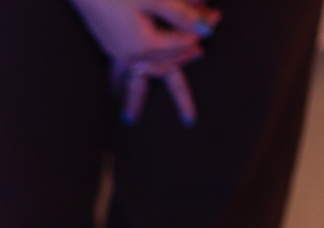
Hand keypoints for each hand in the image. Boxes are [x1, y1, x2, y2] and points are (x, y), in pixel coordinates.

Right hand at [68, 0, 220, 124]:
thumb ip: (183, 15)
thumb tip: (207, 30)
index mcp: (144, 45)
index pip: (179, 45)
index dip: (197, 34)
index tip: (214, 21)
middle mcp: (130, 55)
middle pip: (161, 71)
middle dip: (178, 78)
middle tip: (195, 81)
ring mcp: (118, 52)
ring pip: (137, 76)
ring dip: (137, 97)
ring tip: (133, 116)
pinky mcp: (109, 45)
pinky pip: (117, 71)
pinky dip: (118, 81)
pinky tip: (114, 89)